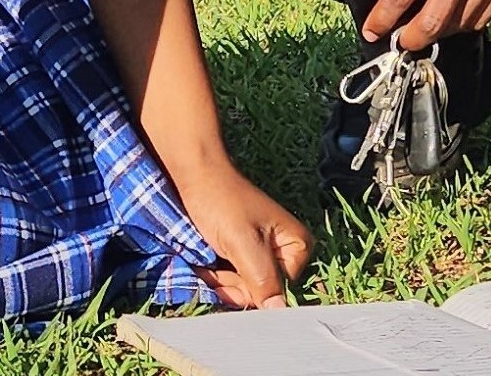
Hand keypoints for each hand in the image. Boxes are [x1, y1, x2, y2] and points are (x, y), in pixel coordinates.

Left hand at [175, 157, 313, 309]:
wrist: (194, 176)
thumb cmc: (222, 203)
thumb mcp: (244, 244)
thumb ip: (263, 280)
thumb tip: (280, 313)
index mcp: (296, 246)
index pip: (281, 292)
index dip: (254, 291)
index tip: (233, 273)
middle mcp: (284, 252)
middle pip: (261, 293)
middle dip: (234, 286)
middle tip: (216, 264)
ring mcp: (261, 254)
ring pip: (243, 289)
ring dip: (221, 282)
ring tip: (208, 259)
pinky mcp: (242, 254)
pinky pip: (232, 280)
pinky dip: (216, 277)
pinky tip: (205, 262)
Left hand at [363, 0, 490, 48]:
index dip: (383, 17)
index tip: (371, 30)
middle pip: (432, 21)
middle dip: (411, 38)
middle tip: (400, 42)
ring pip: (459, 24)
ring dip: (439, 33)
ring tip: (425, 32)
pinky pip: (484, 17)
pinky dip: (466, 24)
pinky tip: (456, 20)